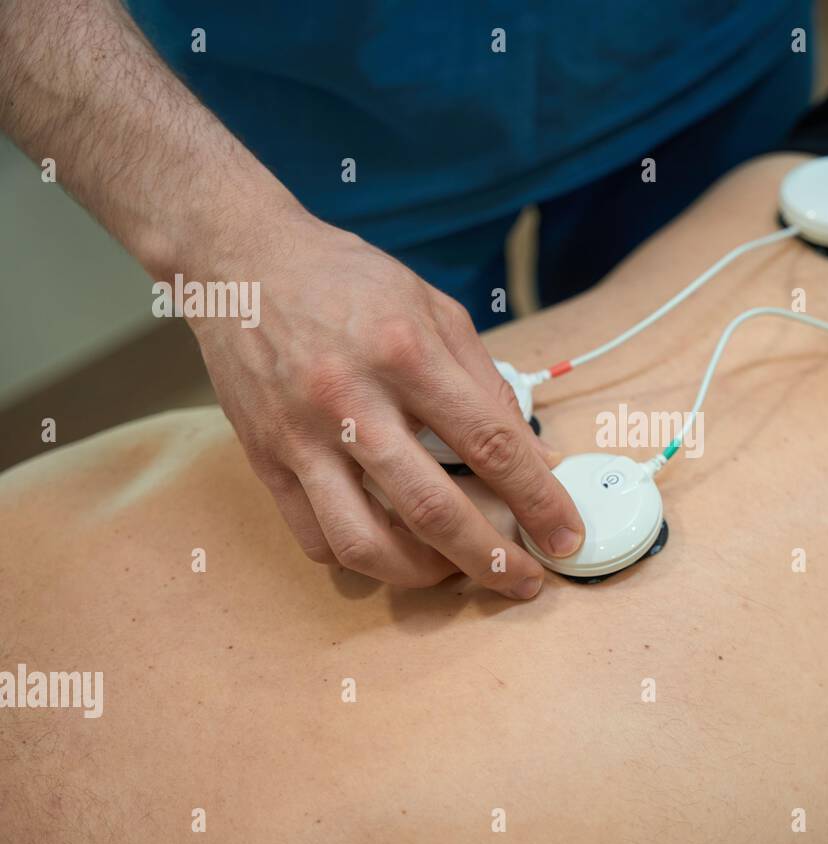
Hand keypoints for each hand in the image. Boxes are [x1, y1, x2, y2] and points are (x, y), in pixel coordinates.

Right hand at [188, 214, 583, 594]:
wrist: (241, 260)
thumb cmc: (348, 281)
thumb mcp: (436, 310)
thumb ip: (489, 385)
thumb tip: (536, 458)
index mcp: (405, 352)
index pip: (489, 444)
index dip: (537, 499)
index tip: (566, 534)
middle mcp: (350, 398)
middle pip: (432, 507)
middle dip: (490, 558)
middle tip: (522, 581)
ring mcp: (300, 436)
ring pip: (364, 541)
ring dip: (423, 575)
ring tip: (455, 571)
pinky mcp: (264, 459)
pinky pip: (315, 537)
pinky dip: (361, 559)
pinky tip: (392, 549)